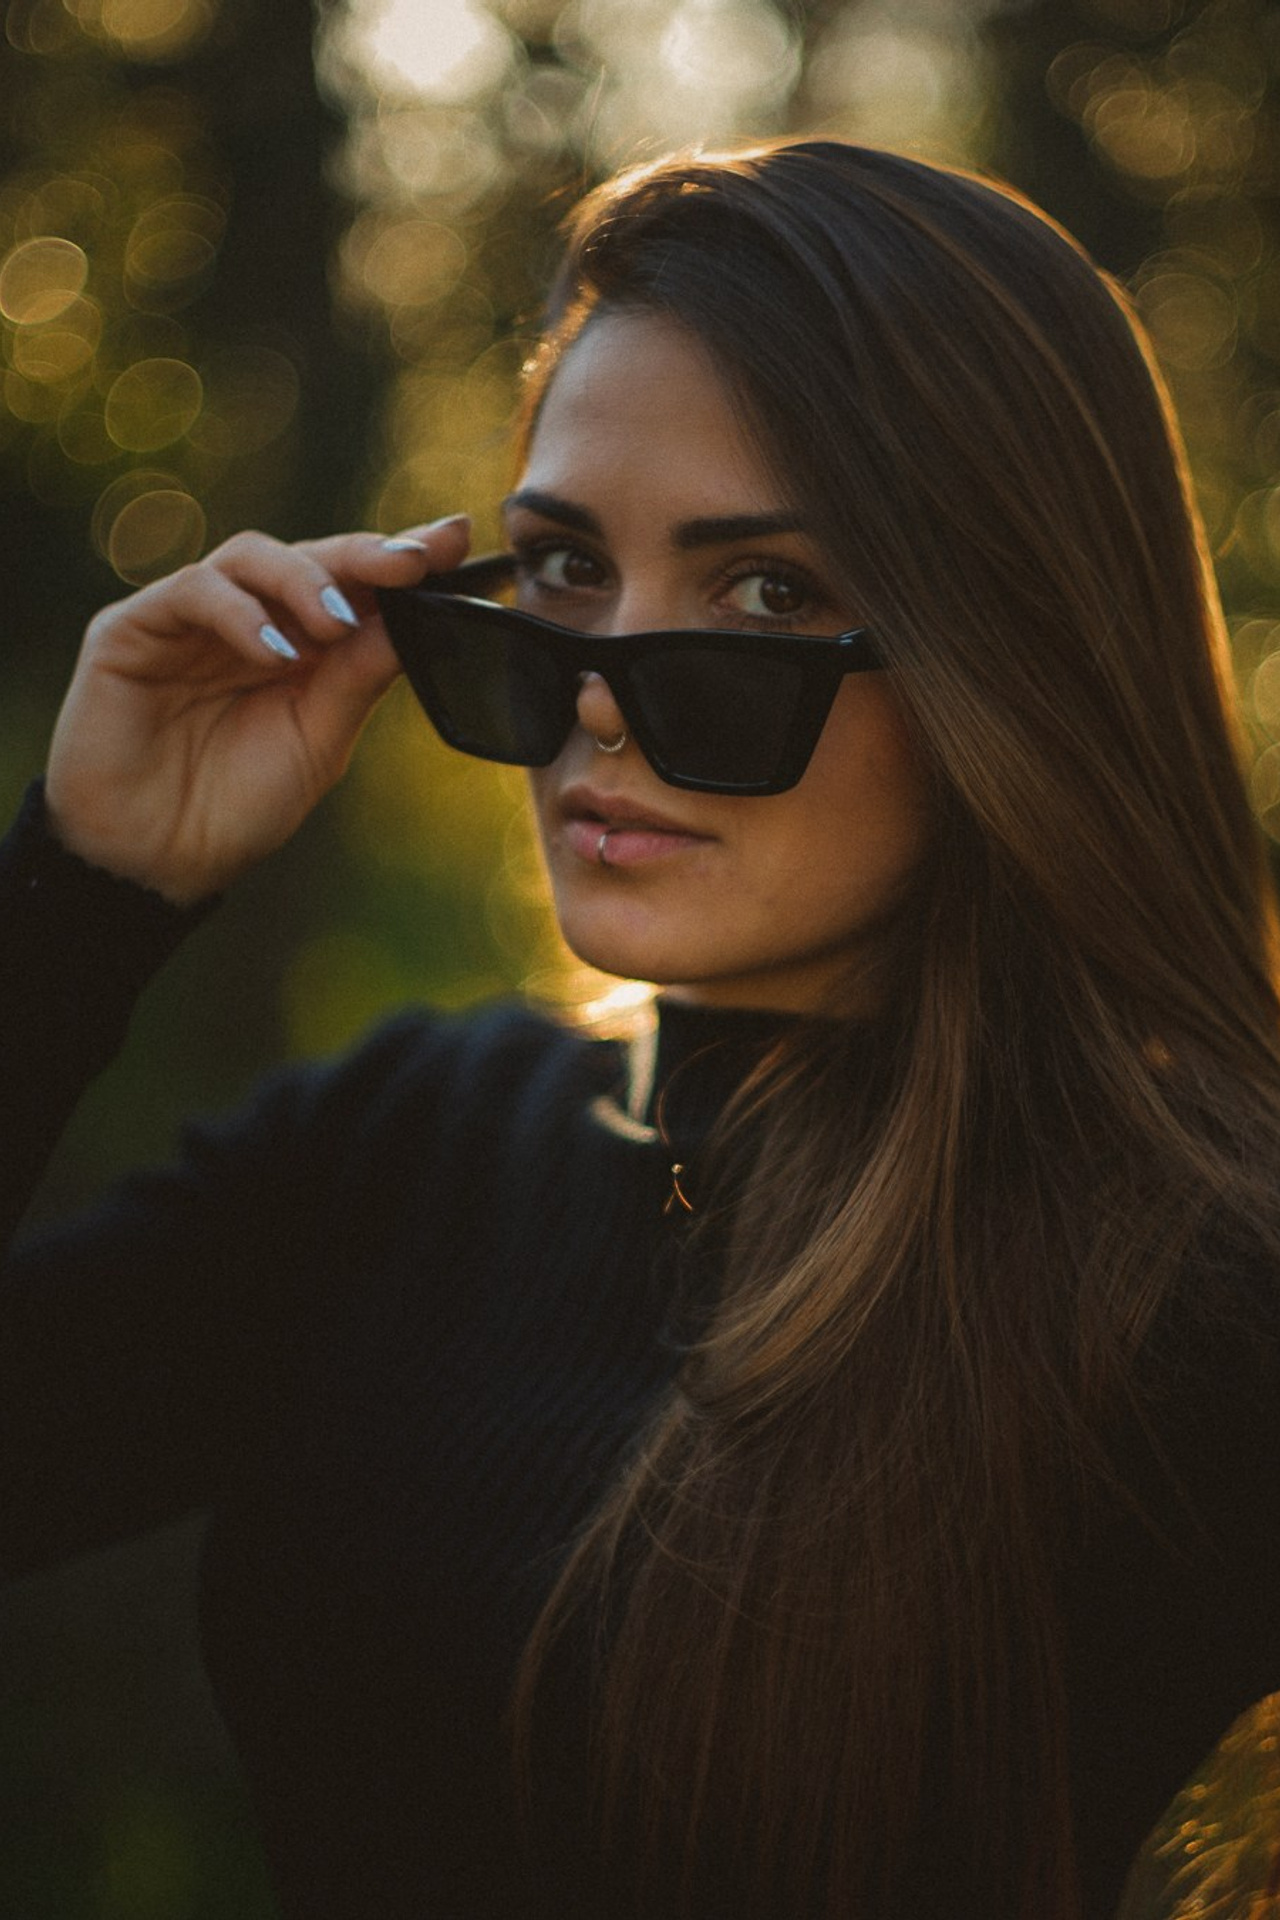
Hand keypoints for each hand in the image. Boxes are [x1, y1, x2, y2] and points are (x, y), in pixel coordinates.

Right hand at [44, 517, 470, 904]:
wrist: (155, 863)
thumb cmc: (237, 806)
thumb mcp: (319, 740)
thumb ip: (359, 676)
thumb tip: (418, 615)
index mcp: (298, 645)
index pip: (353, 584)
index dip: (400, 557)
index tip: (455, 540)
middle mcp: (246, 620)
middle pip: (309, 556)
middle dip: (365, 555)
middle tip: (411, 563)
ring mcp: (188, 619)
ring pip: (250, 557)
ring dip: (303, 581)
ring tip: (335, 624)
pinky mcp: (132, 627)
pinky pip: (193, 592)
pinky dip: (239, 614)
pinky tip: (273, 652)